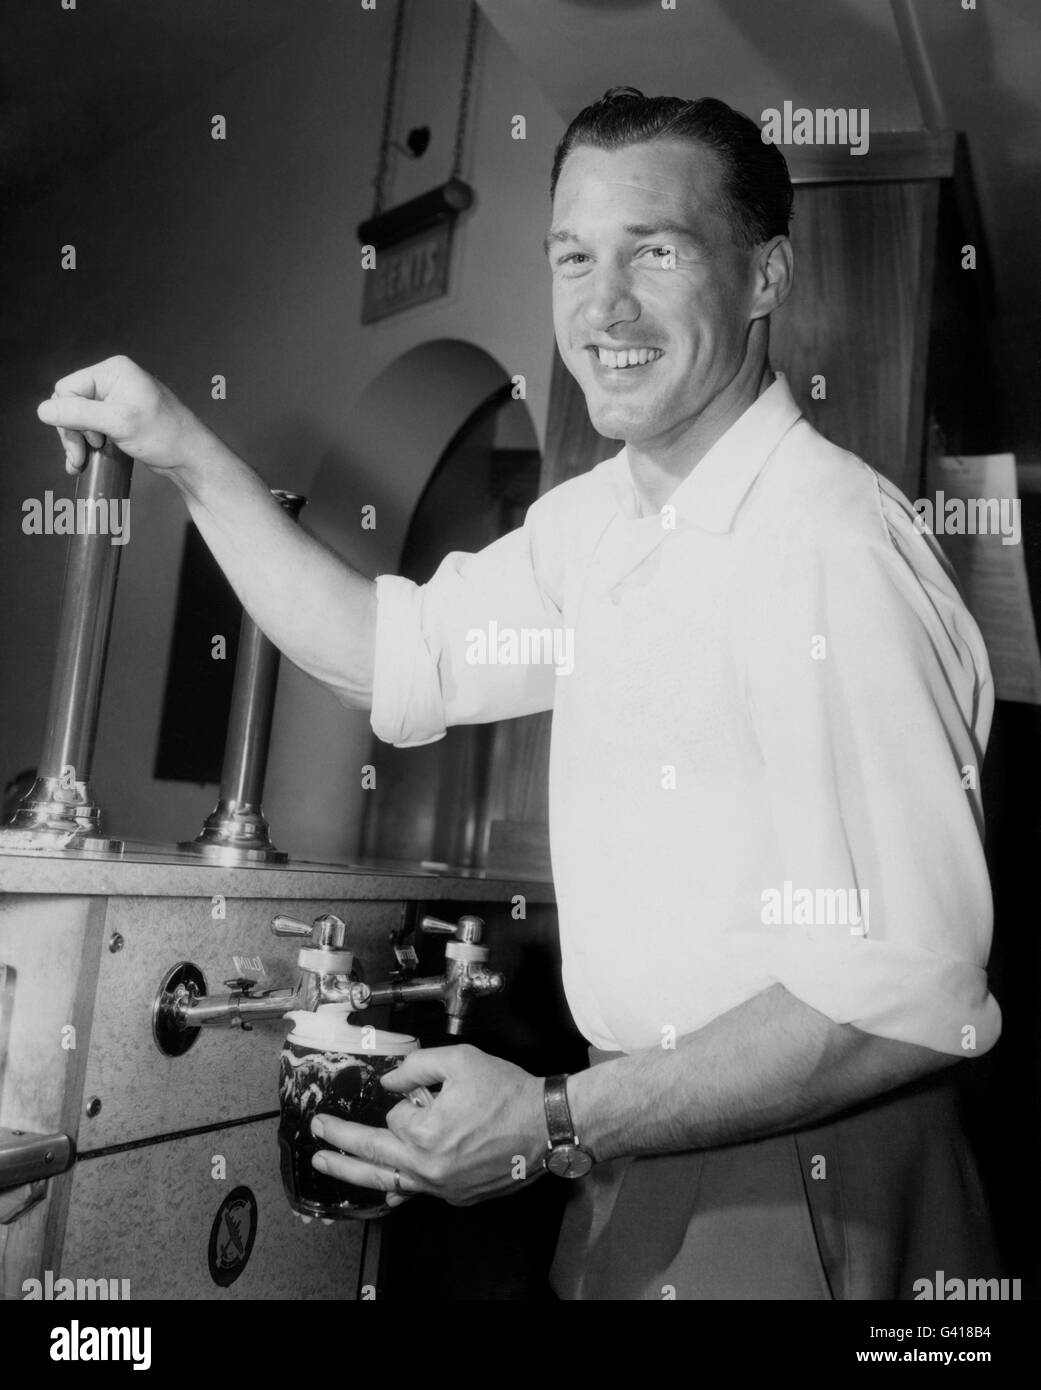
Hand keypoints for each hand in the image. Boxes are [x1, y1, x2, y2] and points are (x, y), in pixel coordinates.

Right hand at [36, 355, 204, 476]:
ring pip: (80, 418)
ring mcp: (118, 401)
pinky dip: (87, 445)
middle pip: (72, 404)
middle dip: (72, 432)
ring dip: (77, 442)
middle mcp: (114, 381)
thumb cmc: (164, 435)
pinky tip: (84, 462)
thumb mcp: (118, 422)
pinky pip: (93, 427)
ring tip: (82, 462)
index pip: (68, 387)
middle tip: (79, 457)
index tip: (83, 442)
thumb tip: (43, 410)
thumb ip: (79, 414)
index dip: (67, 416)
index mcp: (113, 371)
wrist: (191, 457)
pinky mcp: (121, 419)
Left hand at [310, 1045, 546, 1207]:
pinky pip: (417, 1195)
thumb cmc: (509, 1093)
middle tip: (317, 1136)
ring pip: (389, 1182)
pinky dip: (396, 1192)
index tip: (426, 1093)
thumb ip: (418, 1066)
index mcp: (426, 1134)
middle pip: (372, 1157)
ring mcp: (443, 1187)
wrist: (548, 1125)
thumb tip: (391, 1081)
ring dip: (355, 1172)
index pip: (395, 1116)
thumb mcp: (461, 1060)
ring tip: (329, 1166)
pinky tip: (385, 1192)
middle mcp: (429, 1167)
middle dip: (339, 1145)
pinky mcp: (458, 1196)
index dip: (407, 1099)